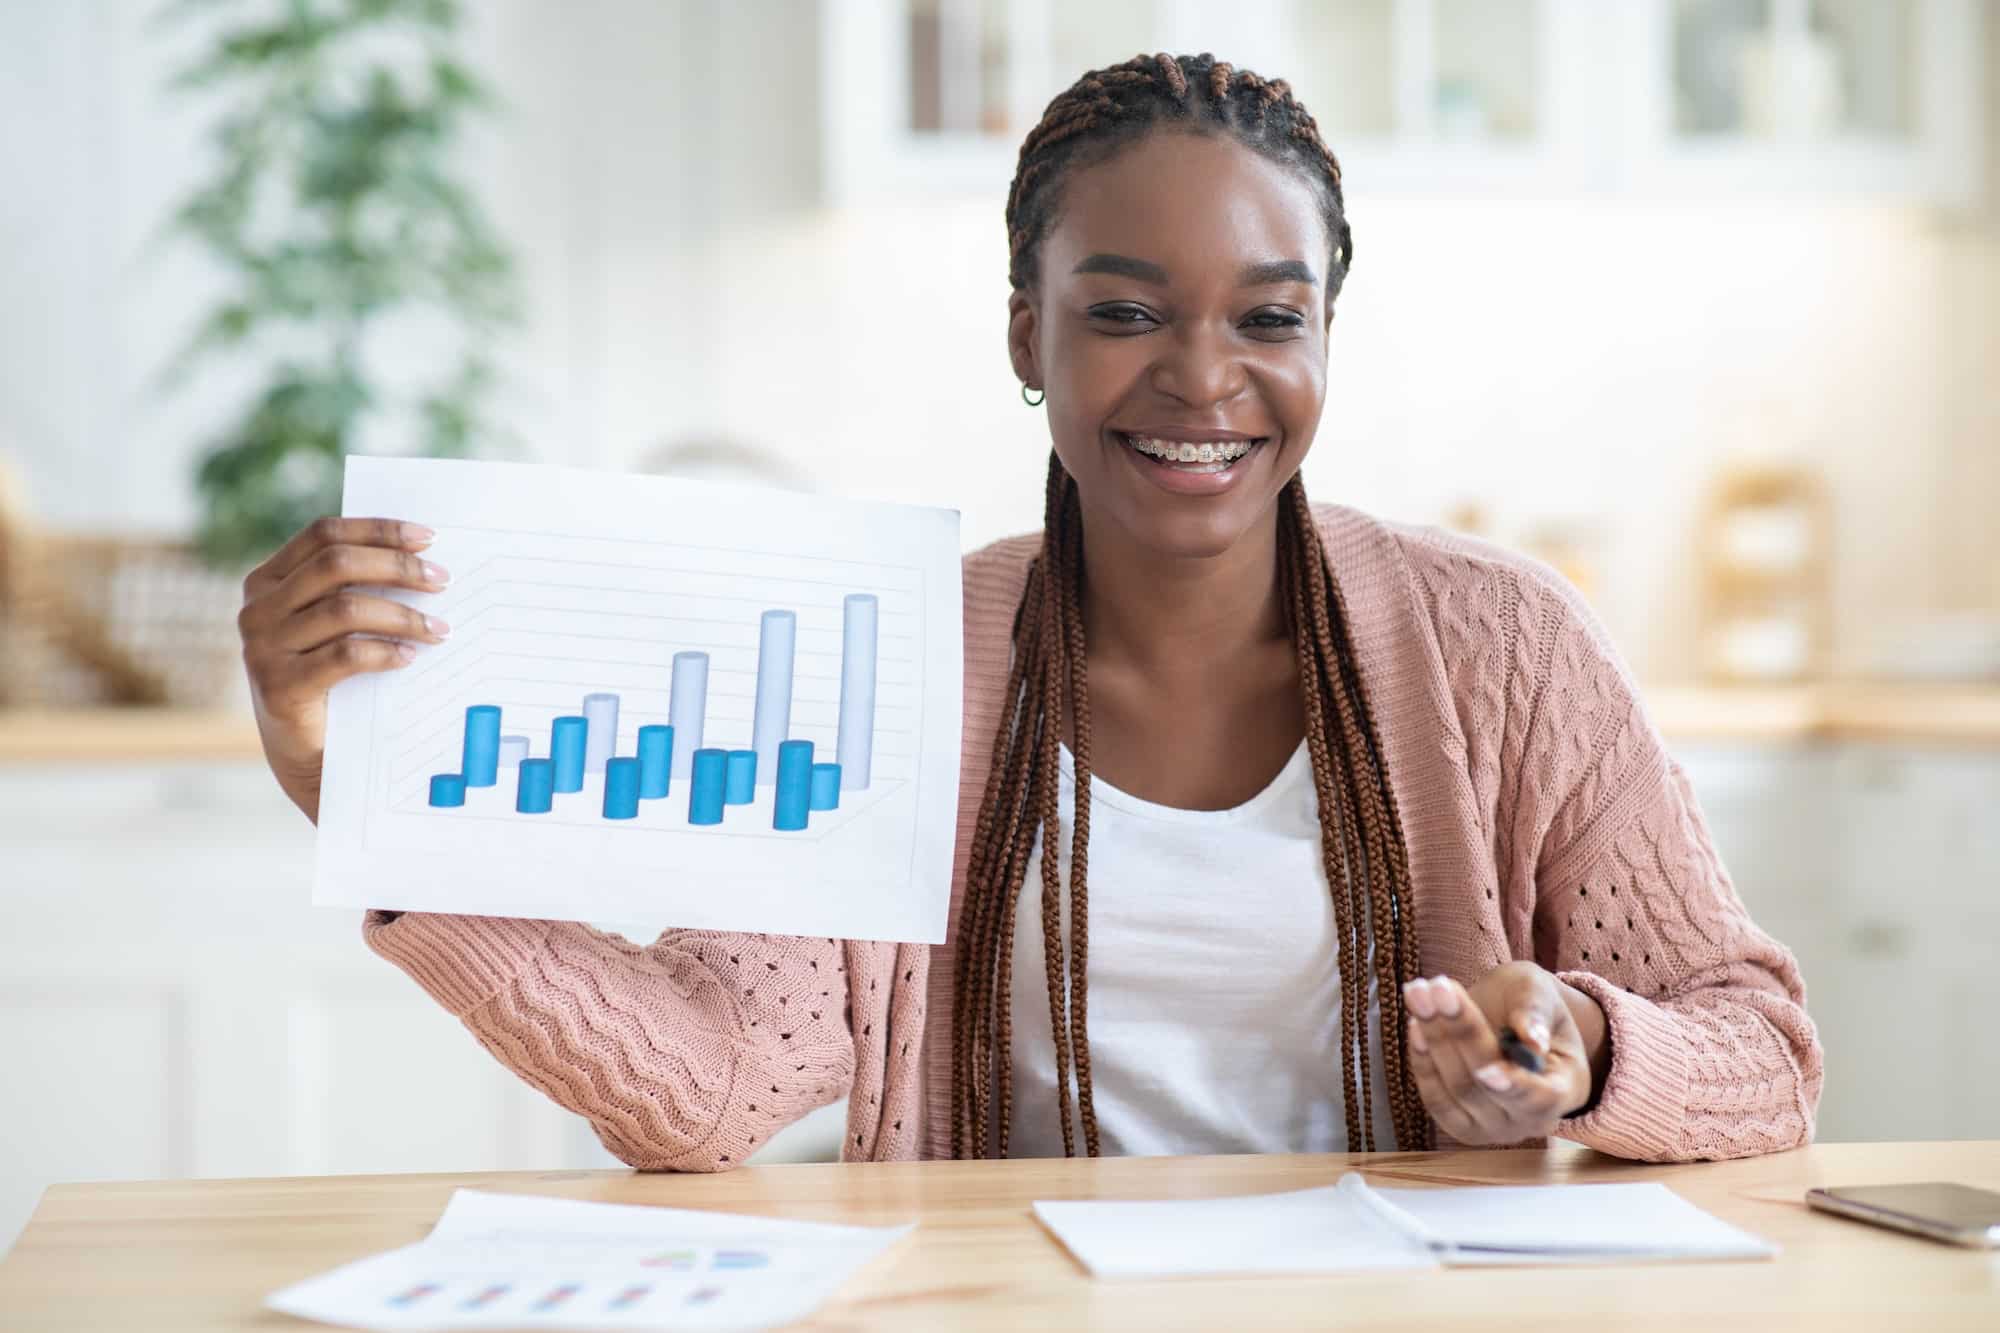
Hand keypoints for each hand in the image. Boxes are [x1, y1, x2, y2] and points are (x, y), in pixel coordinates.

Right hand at [237, 517, 449, 822]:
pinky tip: (411, 657)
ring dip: (403, 615)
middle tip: (442, 581)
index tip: (428, 537)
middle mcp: (257, 609)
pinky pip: (344, 656)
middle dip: (397, 567)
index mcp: (267, 581)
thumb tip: (424, 557)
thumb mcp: (334, 626)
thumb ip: (354, 590)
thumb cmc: (332, 680)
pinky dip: (385, 652)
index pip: (323, 534)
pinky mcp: (279, 686)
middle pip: (336, 564)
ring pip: (344, 610)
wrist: (306, 754)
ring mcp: (262, 648)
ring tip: (440, 629)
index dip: (378, 530)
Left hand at [1402, 961, 1607, 1144]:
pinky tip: (1415, 1025)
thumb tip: (1533, 1040)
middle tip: (1437, 988)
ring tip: (1420, 993)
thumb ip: (1534, 1012)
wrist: (1505, 1017)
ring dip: (1434, 1039)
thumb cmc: (1528, 1003)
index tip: (1486, 1069)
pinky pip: (1437, 1100)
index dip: (1513, 1086)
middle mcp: (1534, 1119)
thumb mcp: (1538, 992)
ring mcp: (1496, 1129)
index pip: (1542, 1098)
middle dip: (1460, 1033)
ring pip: (1458, 1089)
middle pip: (1487, 1087)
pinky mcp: (1461, 1125)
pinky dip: (1423, 1061)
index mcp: (1568, 1087)